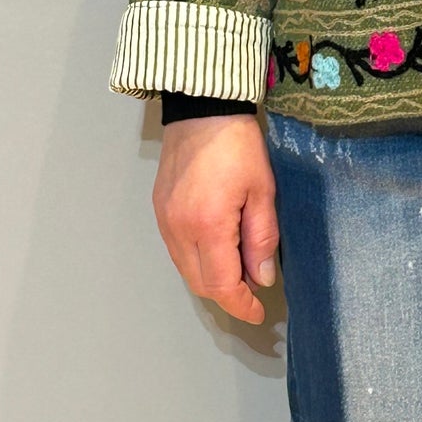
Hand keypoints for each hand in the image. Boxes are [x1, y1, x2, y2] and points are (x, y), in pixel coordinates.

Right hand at [151, 113, 277, 324]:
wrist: (202, 108)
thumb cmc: (237, 144)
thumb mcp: (262, 189)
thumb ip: (262, 237)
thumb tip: (261, 278)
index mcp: (208, 225)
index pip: (221, 285)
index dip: (241, 305)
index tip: (259, 312)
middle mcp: (178, 229)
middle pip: (200, 283)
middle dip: (227, 294)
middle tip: (253, 289)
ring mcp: (164, 221)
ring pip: (185, 269)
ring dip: (211, 278)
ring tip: (238, 269)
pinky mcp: (159, 210)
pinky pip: (176, 250)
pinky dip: (196, 260)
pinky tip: (217, 248)